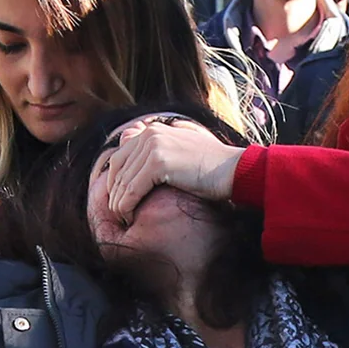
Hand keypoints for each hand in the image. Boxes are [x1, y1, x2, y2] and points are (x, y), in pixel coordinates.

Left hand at [105, 119, 244, 221]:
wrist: (233, 170)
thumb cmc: (212, 167)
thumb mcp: (182, 151)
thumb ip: (161, 151)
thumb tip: (142, 164)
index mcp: (153, 130)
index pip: (120, 156)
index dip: (115, 180)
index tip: (118, 198)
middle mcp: (150, 134)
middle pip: (117, 168)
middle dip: (115, 192)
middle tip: (118, 211)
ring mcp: (154, 146)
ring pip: (123, 181)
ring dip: (119, 202)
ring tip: (123, 217)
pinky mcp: (158, 163)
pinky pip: (132, 190)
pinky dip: (127, 205)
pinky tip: (130, 216)